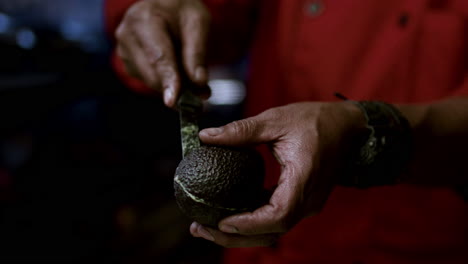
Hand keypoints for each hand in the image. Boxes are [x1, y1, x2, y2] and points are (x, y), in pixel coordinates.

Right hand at [115, 0, 209, 106]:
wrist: (163, 3)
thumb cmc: (182, 10)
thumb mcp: (198, 22)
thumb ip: (197, 52)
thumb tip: (199, 83)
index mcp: (144, 19)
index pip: (158, 56)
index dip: (167, 80)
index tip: (173, 100)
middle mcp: (127, 35)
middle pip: (153, 74)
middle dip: (178, 88)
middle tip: (203, 93)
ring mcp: (124, 51)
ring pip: (151, 82)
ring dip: (174, 85)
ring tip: (191, 74)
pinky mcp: (127, 63)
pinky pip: (149, 82)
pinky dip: (166, 83)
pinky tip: (176, 70)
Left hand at [190, 102, 365, 246]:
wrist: (347, 127)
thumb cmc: (316, 121)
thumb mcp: (276, 119)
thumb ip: (241, 130)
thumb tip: (206, 136)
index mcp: (304, 179)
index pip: (278, 216)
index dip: (249, 224)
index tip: (221, 222)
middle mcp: (307, 200)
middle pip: (271, 232)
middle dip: (234, 236)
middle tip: (200, 229)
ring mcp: (306, 204)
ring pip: (272, 230)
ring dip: (240, 233)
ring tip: (206, 227)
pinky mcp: (300, 201)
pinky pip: (275, 219)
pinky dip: (251, 222)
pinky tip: (228, 214)